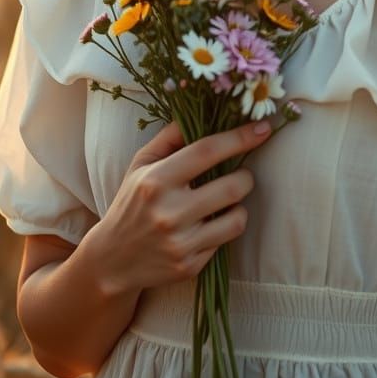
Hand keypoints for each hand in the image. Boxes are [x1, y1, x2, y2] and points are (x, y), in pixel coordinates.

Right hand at [92, 119, 271, 294]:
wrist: (113, 259)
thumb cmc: (132, 202)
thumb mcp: (142, 163)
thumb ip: (171, 136)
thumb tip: (201, 110)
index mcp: (156, 180)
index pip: (207, 151)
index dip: (239, 137)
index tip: (263, 128)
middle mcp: (169, 212)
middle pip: (232, 187)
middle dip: (245, 176)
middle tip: (239, 174)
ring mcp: (180, 243)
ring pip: (237, 218)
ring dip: (239, 205)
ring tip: (226, 201)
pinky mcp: (190, 266)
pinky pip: (226, 241)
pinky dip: (224, 228)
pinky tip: (209, 224)